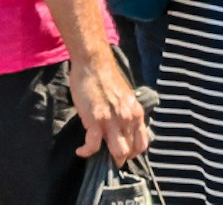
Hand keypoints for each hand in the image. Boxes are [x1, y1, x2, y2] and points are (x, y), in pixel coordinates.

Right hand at [69, 44, 147, 162]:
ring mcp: (112, 120)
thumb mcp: (125, 97)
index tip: (122, 153)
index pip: (142, 144)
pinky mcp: (96, 120)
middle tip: (107, 157)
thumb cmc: (106, 78)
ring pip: (119, 152)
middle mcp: (128, 118)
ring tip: (96, 155)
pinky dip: (86, 152)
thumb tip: (124, 129)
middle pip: (130, 151)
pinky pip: (93, 146)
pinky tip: (81, 150)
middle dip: (119, 159)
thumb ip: (126, 113)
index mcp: (136, 113)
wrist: (94, 63)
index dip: (132, 153)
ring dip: (107, 159)